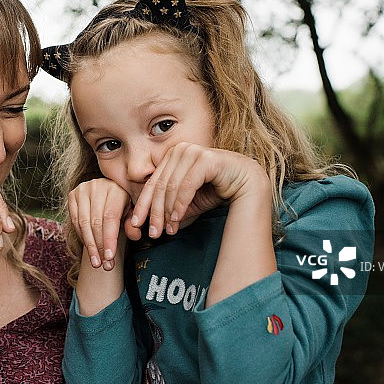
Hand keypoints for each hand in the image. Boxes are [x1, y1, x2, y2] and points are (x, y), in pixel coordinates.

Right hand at [68, 178, 136, 269]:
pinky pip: (75, 221)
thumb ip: (133, 225)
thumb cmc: (122, 205)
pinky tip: (89, 249)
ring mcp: (83, 189)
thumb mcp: (131, 213)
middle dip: (100, 246)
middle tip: (105, 265)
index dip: (109, 239)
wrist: (107, 192)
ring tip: (96, 262)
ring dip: (90, 246)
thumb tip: (135, 235)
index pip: (110, 218)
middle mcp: (98, 186)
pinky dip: (82, 237)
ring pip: (84, 223)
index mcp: (116, 189)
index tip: (110, 257)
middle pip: (96, 222)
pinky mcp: (73, 195)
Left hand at [130, 142, 270, 237]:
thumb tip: (150, 224)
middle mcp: (180, 150)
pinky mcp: (206, 159)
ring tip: (168, 231)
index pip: (152, 183)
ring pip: (171, 187)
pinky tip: (177, 220)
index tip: (135, 224)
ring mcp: (193, 151)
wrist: (247, 184)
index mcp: (172, 155)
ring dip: (167, 212)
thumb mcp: (188, 202)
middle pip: (160, 186)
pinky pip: (187, 185)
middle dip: (154, 213)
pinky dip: (180, 204)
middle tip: (153, 234)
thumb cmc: (216, 191)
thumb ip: (170, 208)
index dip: (143, 205)